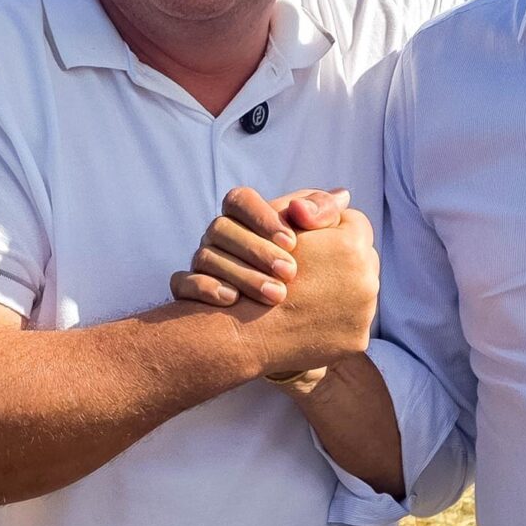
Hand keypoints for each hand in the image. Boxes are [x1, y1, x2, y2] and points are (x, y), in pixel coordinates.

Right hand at [171, 184, 351, 309]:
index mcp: (243, 217)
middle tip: (291, 274)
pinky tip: (233, 302)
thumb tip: (342, 196)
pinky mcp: (189, 290)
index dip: (264, 218)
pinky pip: (182, 283)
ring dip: (242, 275)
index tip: (293, 241)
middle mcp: (217, 237)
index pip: (240, 200)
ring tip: (277, 296)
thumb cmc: (310, 275)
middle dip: (259, 252)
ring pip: (204, 256)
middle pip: (221, 229)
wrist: (287, 329)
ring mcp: (201, 263)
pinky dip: (207, 290)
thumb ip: (328, 217)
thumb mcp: (322, 243)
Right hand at [223, 210, 380, 380]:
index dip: (328, 229)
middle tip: (309, 267)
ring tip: (309, 294)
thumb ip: (314, 207)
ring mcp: (365, 313)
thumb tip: (344, 196)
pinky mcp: (356, 341)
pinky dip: (335, 319)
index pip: (353, 223)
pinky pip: (353, 322)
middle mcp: (367, 279)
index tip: (308, 240)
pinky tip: (310, 317)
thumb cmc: (252, 269)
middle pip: (363, 258)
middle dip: (339, 259)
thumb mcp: (279, 225)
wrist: (243, 334)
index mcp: (351, 245)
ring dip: (339, 289)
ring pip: (360, 290)